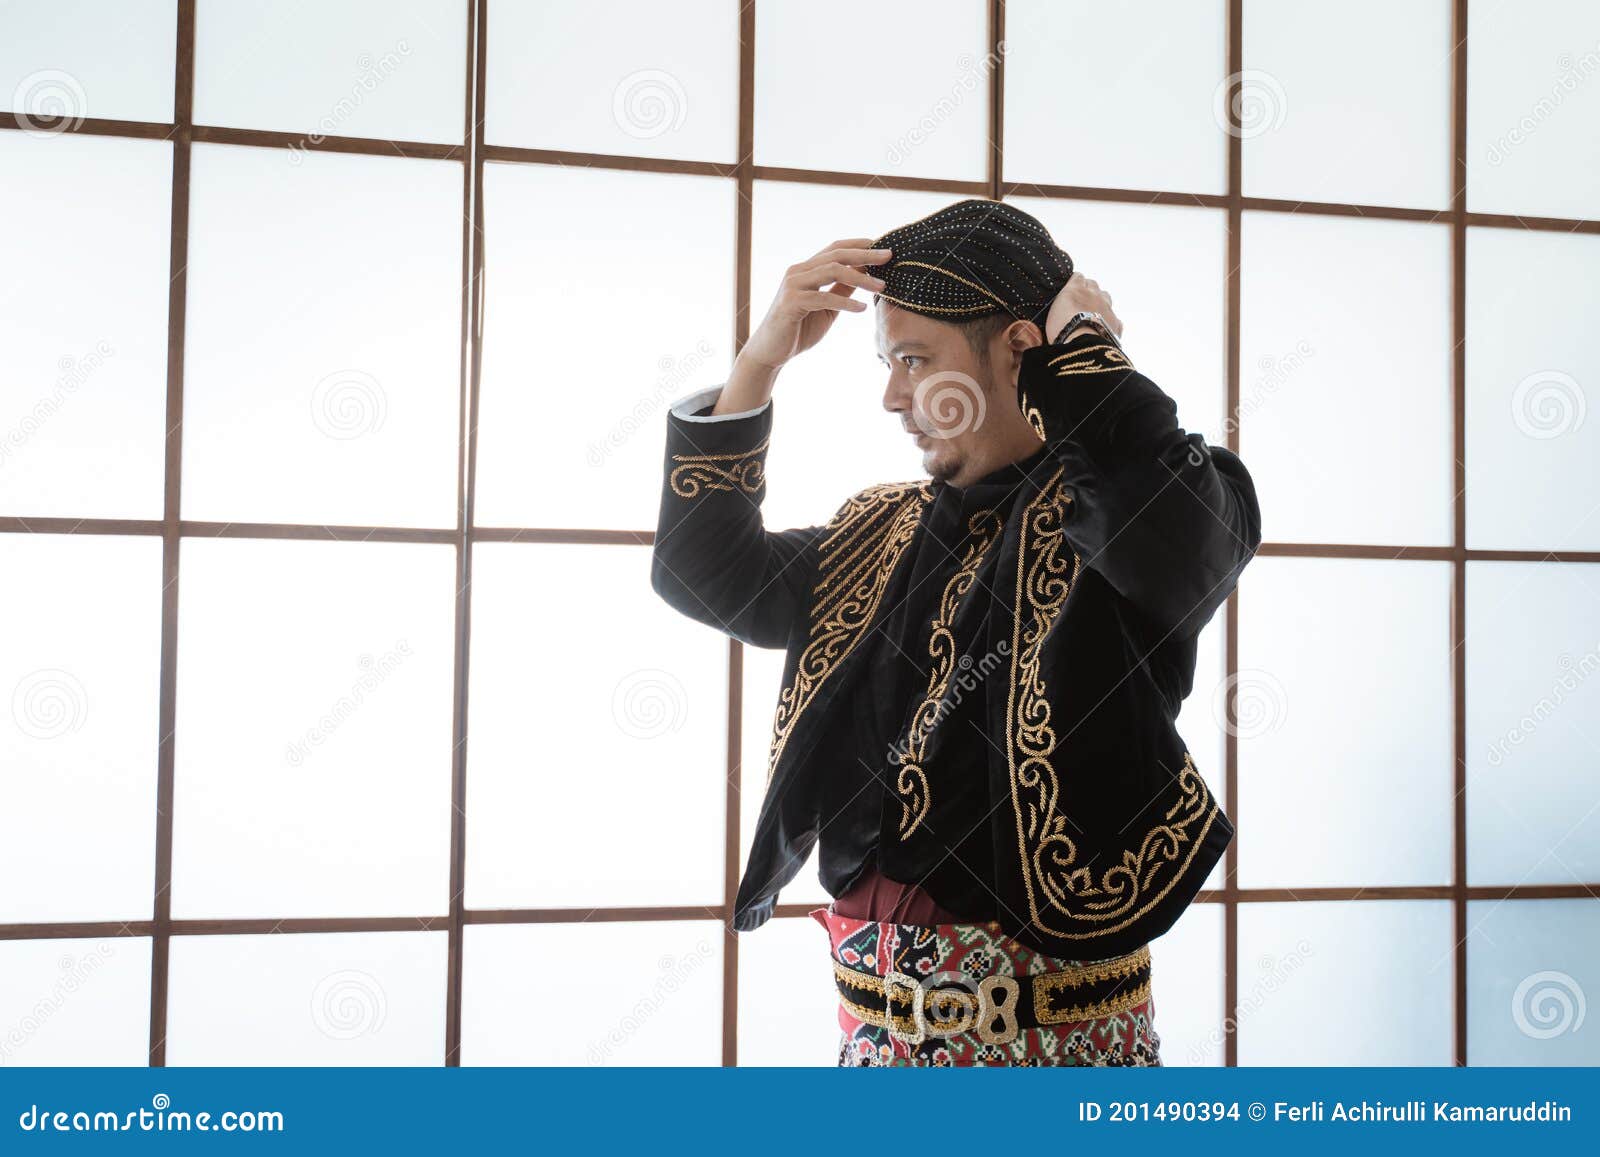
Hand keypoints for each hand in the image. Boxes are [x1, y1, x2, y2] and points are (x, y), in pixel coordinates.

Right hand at [741, 239, 889, 369]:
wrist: (771, 352)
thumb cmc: (799, 329)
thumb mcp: (827, 307)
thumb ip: (842, 290)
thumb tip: (865, 276)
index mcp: (806, 269)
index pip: (836, 248)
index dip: (860, 245)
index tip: (884, 247)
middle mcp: (798, 271)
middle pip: (837, 254)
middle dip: (866, 254)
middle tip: (889, 257)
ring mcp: (793, 285)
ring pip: (832, 271)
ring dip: (860, 277)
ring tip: (881, 286)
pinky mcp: (791, 302)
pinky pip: (824, 297)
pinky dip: (846, 302)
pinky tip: (862, 308)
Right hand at [1043, 272, 1122, 343]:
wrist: (1082, 346)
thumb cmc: (1062, 329)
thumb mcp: (1051, 314)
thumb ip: (1060, 306)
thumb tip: (1062, 308)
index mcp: (1076, 289)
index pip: (1077, 277)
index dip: (1074, 283)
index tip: (1070, 290)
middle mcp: (1093, 294)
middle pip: (1093, 284)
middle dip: (1087, 290)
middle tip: (1080, 302)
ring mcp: (1106, 307)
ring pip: (1105, 296)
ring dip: (1099, 301)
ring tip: (1092, 313)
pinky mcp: (1115, 322)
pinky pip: (1113, 316)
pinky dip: (1108, 320)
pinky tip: (1102, 327)